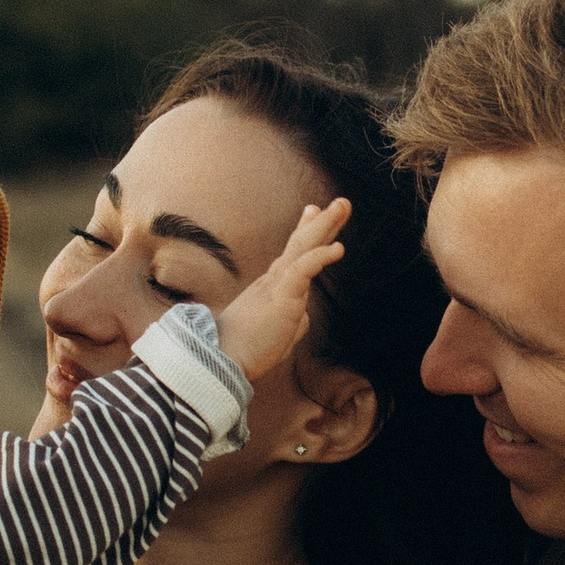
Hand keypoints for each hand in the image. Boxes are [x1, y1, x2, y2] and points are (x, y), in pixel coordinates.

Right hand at [215, 197, 350, 385]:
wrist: (222, 361)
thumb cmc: (245, 352)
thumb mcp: (278, 335)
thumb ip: (292, 322)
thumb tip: (303, 317)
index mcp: (272, 288)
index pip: (292, 254)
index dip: (306, 232)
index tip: (314, 211)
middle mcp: (273, 280)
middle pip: (301, 243)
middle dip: (322, 222)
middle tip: (341, 202)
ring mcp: (276, 285)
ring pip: (303, 247)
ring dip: (326, 225)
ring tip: (343, 205)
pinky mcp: (281, 296)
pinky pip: (303, 269)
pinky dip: (321, 256)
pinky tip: (339, 247)